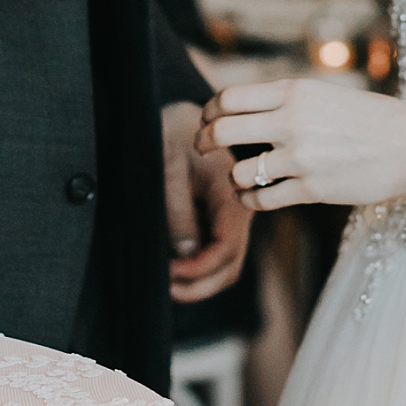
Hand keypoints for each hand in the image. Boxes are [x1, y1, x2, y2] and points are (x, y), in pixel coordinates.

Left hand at [163, 99, 252, 301]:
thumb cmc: (171, 136)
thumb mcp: (169, 168)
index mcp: (231, 196)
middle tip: (166, 288)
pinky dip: (199, 271)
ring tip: (168, 284)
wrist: (179, 117)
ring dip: (200, 282)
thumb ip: (178, 209)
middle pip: (231, 266)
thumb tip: (186, 251)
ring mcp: (232, 220)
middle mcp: (239, 212)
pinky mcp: (221, 222)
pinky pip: (218, 256)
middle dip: (200, 285)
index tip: (169, 273)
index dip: (199, 269)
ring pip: (227, 266)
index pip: (226, 248)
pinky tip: (175, 270)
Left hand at [196, 77, 405, 212]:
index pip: (230, 97)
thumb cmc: (375, 120)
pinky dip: (250, 201)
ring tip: (239, 180)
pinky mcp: (311, 189)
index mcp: (295, 91)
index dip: (209, 111)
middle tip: (201, 149)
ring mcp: (300, 157)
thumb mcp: (328, 94)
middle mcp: (292, 121)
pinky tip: (253, 198)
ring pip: (238, 172)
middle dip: (204, 141)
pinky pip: (261, 199)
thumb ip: (290, 99)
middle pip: (222, 131)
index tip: (206, 120)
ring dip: (232, 178)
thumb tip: (249, 105)